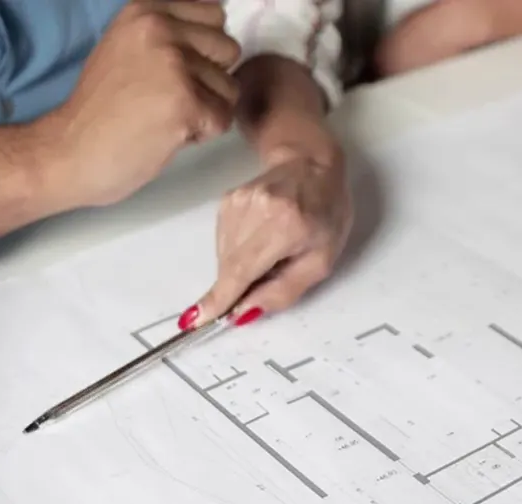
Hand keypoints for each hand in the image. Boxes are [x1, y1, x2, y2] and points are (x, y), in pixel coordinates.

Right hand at [41, 0, 241, 208]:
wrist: (71, 151)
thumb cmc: (102, 108)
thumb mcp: (129, 47)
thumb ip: (170, 33)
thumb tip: (220, 27)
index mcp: (146, 10)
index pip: (214, 13)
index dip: (204, 48)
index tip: (176, 69)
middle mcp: (160, 28)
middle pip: (228, 49)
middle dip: (210, 78)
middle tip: (169, 97)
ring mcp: (174, 64)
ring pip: (229, 87)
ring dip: (207, 108)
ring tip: (164, 115)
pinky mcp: (186, 102)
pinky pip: (223, 118)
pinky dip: (202, 133)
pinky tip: (168, 133)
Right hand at [179, 146, 352, 329]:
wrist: (311, 164)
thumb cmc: (326, 213)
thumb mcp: (321, 260)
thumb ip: (284, 290)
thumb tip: (243, 312)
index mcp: (284, 226)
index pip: (243, 270)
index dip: (220, 298)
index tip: (196, 320)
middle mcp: (254, 211)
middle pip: (230, 267)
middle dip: (237, 287)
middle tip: (262, 282)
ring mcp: (236, 203)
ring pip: (225, 256)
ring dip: (241, 267)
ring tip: (271, 252)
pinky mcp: (226, 201)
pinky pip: (224, 241)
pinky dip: (238, 251)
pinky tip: (260, 240)